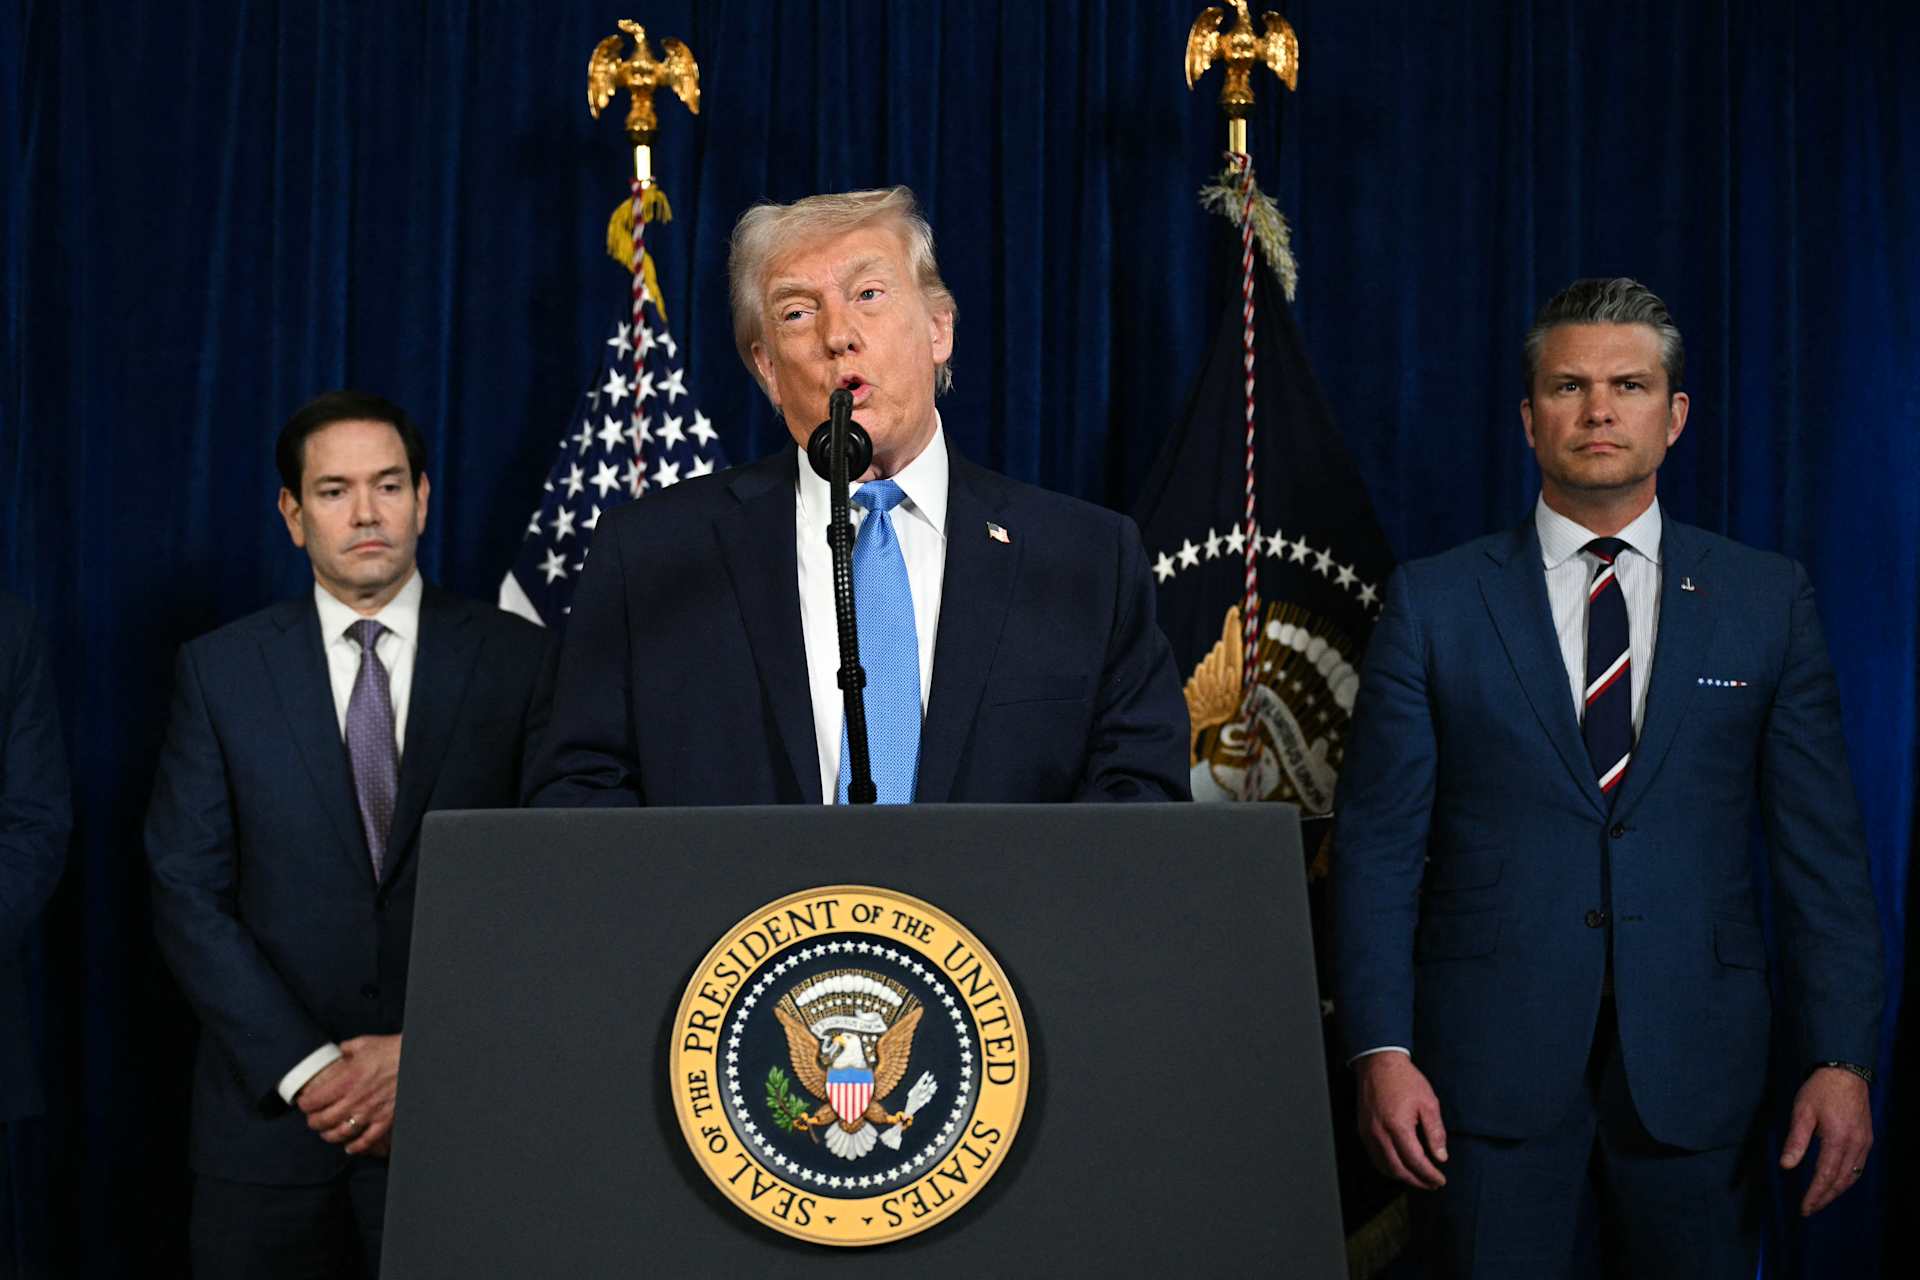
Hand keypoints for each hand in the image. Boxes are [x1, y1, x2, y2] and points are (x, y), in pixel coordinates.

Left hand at [295, 1034, 401, 1155]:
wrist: (415, 1059)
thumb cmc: (391, 1049)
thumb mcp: (364, 1043)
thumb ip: (346, 1049)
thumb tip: (339, 1051)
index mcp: (346, 1080)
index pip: (314, 1100)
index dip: (304, 1103)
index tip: (303, 1102)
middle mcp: (355, 1099)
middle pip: (323, 1120)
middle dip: (313, 1122)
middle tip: (312, 1119)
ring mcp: (370, 1112)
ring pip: (341, 1133)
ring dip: (329, 1135)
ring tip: (326, 1133)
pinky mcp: (384, 1119)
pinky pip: (367, 1140)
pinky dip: (356, 1147)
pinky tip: (349, 1147)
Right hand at [1354, 1051, 1447, 1189]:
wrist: (1379, 1063)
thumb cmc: (1404, 1079)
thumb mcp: (1428, 1102)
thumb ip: (1435, 1132)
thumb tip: (1441, 1157)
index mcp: (1398, 1126)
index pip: (1415, 1161)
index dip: (1429, 1175)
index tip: (1440, 1180)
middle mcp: (1379, 1133)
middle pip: (1398, 1170)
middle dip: (1417, 1181)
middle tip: (1432, 1184)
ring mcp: (1368, 1133)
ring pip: (1384, 1166)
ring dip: (1402, 1177)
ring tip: (1418, 1178)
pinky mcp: (1363, 1130)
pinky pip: (1375, 1157)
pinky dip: (1388, 1167)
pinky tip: (1399, 1166)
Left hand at [1779, 1067, 1871, 1215]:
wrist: (1845, 1073)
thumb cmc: (1820, 1090)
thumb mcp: (1802, 1112)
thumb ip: (1796, 1141)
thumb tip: (1786, 1166)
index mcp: (1838, 1139)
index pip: (1825, 1176)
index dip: (1814, 1194)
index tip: (1804, 1208)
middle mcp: (1855, 1145)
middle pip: (1840, 1181)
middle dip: (1824, 1198)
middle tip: (1809, 1210)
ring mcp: (1864, 1143)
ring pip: (1852, 1176)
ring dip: (1836, 1191)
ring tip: (1820, 1200)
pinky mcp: (1866, 1139)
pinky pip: (1858, 1166)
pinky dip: (1847, 1179)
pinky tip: (1836, 1182)